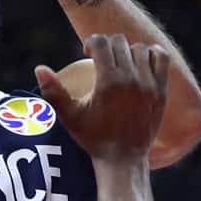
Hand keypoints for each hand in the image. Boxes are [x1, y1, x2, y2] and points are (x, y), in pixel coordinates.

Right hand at [35, 35, 169, 163]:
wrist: (124, 158)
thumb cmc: (93, 137)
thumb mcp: (70, 116)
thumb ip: (54, 91)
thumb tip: (39, 68)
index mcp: (109, 81)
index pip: (101, 43)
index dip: (91, 42)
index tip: (87, 52)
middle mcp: (131, 79)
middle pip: (119, 42)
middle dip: (107, 45)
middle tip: (101, 58)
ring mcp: (149, 84)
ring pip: (140, 48)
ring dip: (127, 50)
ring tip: (119, 62)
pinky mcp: (161, 90)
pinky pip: (160, 58)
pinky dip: (151, 54)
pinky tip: (140, 62)